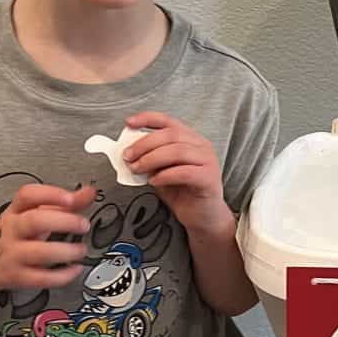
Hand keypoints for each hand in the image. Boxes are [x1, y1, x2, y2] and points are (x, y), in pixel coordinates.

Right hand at [0, 183, 95, 291]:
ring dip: (66, 251)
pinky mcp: (18, 276)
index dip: (50, 194)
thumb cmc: (16, 235)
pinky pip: (41, 278)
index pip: (28, 195)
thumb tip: (90, 192)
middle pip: (34, 221)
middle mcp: (12, 230)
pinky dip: (62, 275)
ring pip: (39, 252)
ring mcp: (13, 254)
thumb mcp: (36, 214)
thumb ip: (65, 203)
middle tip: (83, 225)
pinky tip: (76, 268)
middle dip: (64, 222)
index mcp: (16, 211)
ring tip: (81, 249)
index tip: (71, 198)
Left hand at [124, 112, 230, 235]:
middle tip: (128, 157)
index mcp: (190, 139)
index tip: (129, 123)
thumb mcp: (161, 171)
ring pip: (177, 151)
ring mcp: (208, 161)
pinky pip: (184, 172)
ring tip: (138, 170)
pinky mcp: (209, 178)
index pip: (168, 121)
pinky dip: (165, 175)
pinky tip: (154, 181)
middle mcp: (202, 146)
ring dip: (151, 159)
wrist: (203, 218)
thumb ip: (150, 159)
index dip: (147, 119)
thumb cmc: (183, 193)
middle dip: (144, 144)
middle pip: (171, 135)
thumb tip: (130, 152)